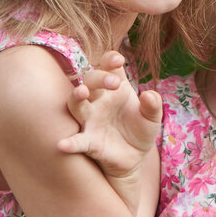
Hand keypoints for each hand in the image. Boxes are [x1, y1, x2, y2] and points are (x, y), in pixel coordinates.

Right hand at [56, 51, 161, 181]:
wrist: (135, 157)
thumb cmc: (140, 129)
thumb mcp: (152, 117)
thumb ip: (153, 105)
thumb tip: (150, 95)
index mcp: (115, 88)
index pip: (108, 67)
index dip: (110, 60)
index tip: (118, 60)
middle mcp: (98, 100)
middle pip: (90, 81)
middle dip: (100, 78)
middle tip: (114, 82)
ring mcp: (90, 119)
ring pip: (76, 103)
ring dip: (76, 96)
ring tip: (81, 92)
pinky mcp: (89, 141)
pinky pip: (77, 140)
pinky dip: (70, 142)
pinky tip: (62, 145)